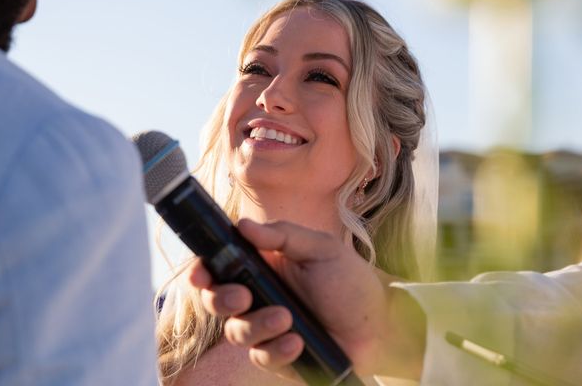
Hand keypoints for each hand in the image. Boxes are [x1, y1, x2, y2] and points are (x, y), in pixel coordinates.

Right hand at [188, 219, 425, 378]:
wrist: (379, 324)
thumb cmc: (349, 280)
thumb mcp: (321, 248)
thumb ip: (283, 235)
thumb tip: (243, 224)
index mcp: (263, 265)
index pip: (220, 266)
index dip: (202, 271)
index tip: (202, 275)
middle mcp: (258, 296)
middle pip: (216, 301)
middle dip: (221, 300)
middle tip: (244, 298)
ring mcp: (266, 327)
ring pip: (236, 332)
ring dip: (257, 325)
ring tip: (288, 319)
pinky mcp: (278, 355)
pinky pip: (260, 357)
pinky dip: (275, 350)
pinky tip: (297, 343)